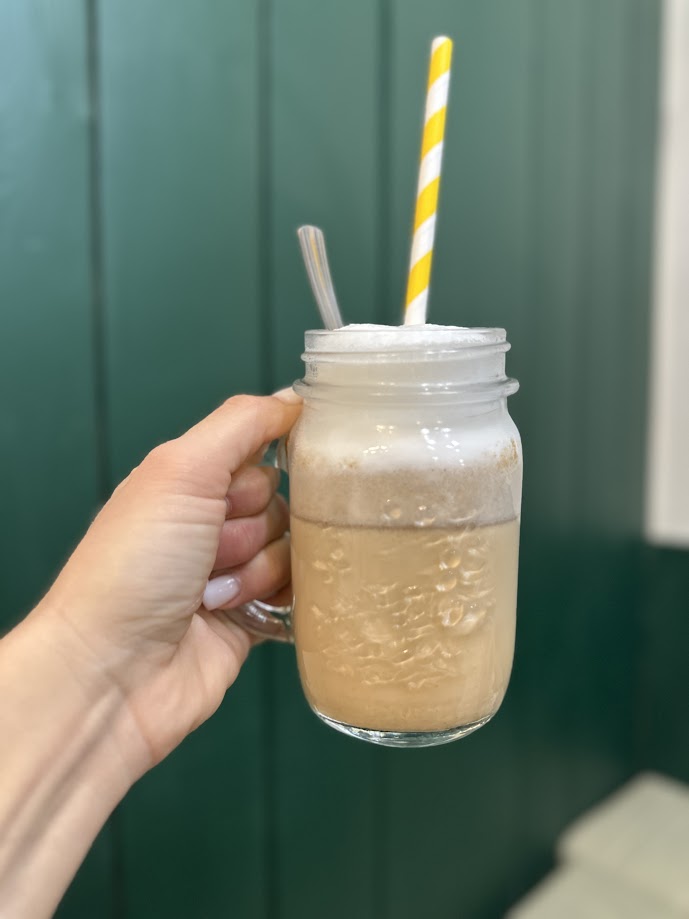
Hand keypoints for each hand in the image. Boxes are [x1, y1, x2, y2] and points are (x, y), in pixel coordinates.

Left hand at [34, 392, 300, 779]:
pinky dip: (282, 601)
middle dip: (253, 527)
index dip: (260, 469)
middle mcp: (210, 523)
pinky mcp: (252, 618)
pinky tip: (245, 611)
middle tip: (211, 550)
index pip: (261, 451)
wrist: (115, 673)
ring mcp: (232, 573)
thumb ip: (241, 424)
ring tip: (212, 594)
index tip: (239, 492)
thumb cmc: (132, 568)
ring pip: (293, 549)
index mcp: (188, 481)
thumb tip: (295, 397)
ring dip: (258, 570)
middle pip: (282, 501)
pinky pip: (300, 594)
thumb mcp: (180, 472)